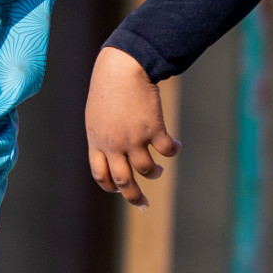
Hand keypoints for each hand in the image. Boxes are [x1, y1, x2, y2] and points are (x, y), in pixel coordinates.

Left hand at [85, 46, 180, 209]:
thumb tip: (112, 153)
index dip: (110, 186)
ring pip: (147, 170)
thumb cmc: (108, 86)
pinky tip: (175, 146)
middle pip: (123, 181)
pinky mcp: (153, 129)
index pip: (100, 174)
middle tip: (143, 204)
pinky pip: (167, 151)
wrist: (121, 67)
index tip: (120, 190)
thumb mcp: (96, 114)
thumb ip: (102, 135)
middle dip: (134, 197)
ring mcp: (133, 138)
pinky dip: (173, 151)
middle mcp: (114, 144)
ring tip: (158, 169)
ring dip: (155, 173)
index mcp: (96, 140)